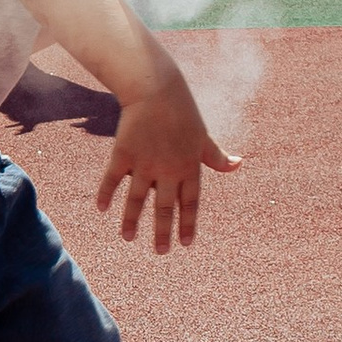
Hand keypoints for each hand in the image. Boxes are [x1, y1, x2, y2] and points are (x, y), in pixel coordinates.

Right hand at [96, 68, 240, 252]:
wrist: (155, 89)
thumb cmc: (183, 113)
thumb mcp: (203, 136)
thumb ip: (217, 156)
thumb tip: (239, 164)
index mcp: (189, 167)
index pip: (190, 203)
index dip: (188, 224)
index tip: (185, 243)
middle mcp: (168, 169)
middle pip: (164, 207)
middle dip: (162, 232)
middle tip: (160, 252)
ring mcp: (144, 163)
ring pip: (137, 200)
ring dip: (132, 221)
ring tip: (128, 238)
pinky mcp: (124, 153)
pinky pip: (113, 179)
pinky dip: (106, 194)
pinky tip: (102, 209)